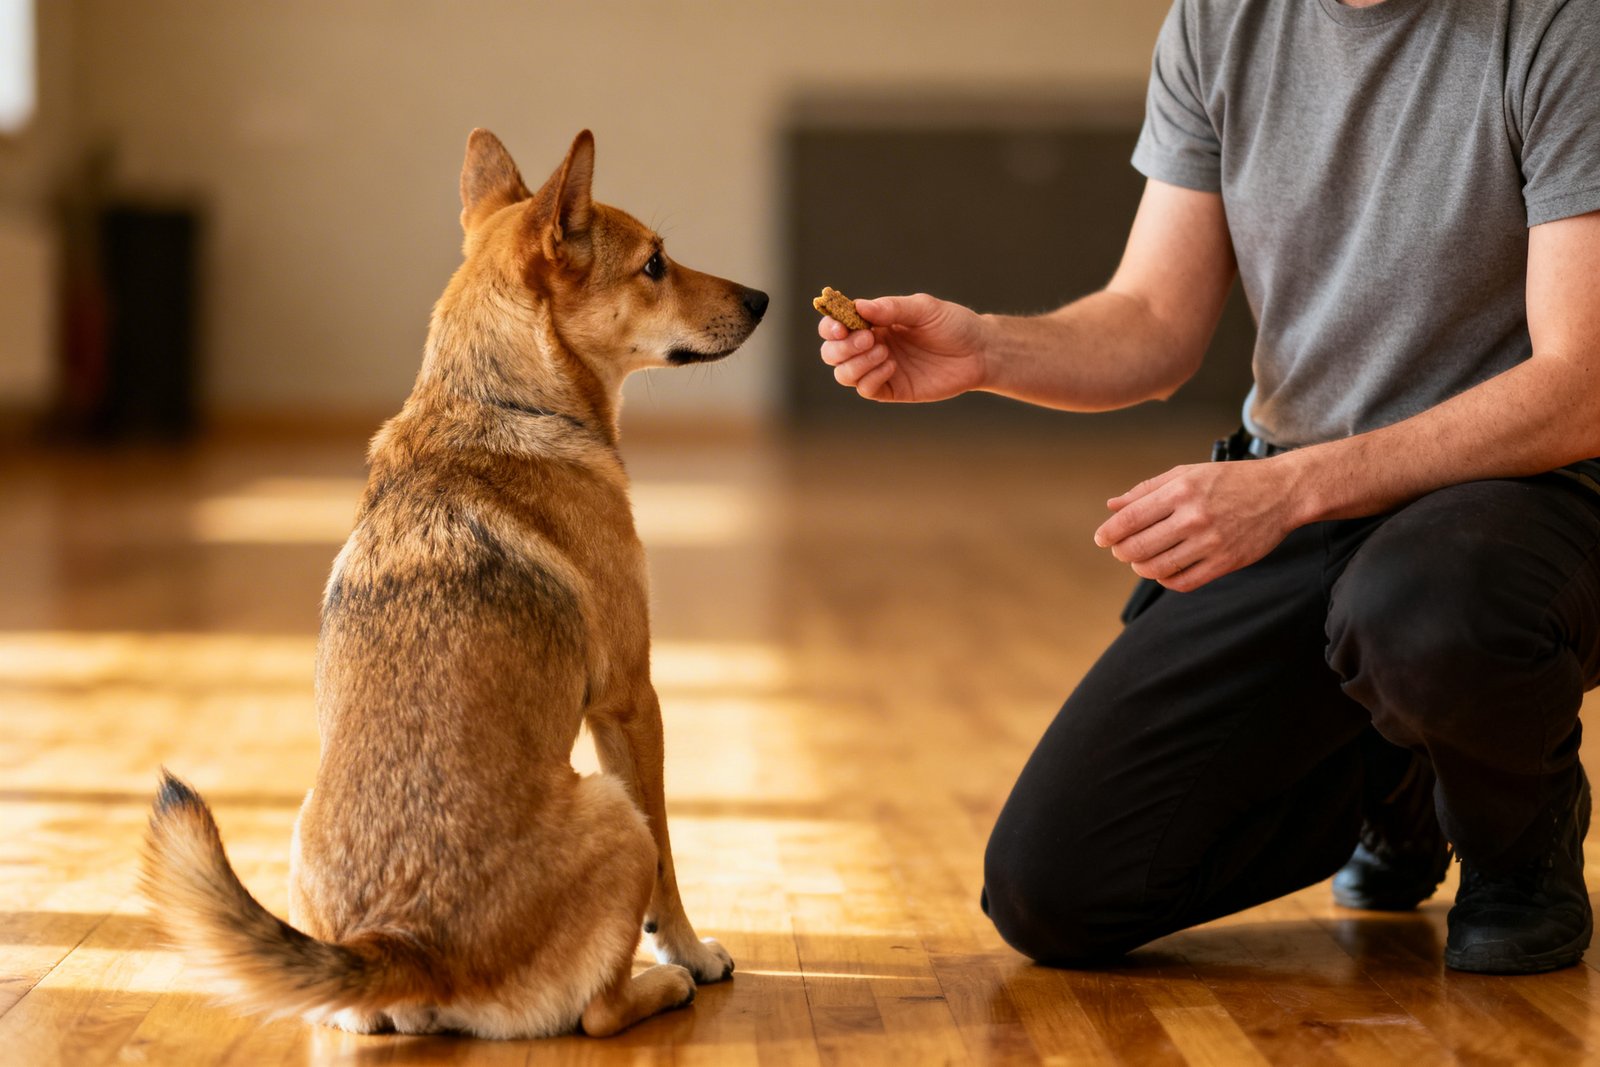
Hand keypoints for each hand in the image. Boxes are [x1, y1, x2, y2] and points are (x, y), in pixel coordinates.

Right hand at [816, 293, 988, 401]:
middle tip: (869, 339)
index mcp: (873, 323)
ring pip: (844, 374)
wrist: (979, 352)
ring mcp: (879, 369)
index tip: (840, 327)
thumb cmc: (953, 325)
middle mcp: (871, 346)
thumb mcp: (924, 309)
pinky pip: (866, 389)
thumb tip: (858, 307)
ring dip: (856, 364)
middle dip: (842, 348)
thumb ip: (892, 308)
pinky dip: (871, 378)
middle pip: (832, 353)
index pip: (836, 326)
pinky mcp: (892, 389)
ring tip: (884, 353)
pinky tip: (892, 366)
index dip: (830, 327)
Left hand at [1093, 460, 1301, 591]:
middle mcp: (1194, 517)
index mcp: (1181, 490)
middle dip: (1122, 552)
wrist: (1281, 492)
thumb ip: (1147, 490)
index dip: (1109, 533)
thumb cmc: (1230, 480)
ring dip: (1141, 568)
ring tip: (1141, 560)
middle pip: (1139, 547)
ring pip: (1158, 568)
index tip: (1101, 539)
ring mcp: (1211, 542)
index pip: (1130, 519)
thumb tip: (1112, 506)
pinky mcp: (1226, 562)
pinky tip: (1164, 571)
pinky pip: (1183, 582)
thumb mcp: (1187, 473)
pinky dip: (1166, 580)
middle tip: (1121, 550)